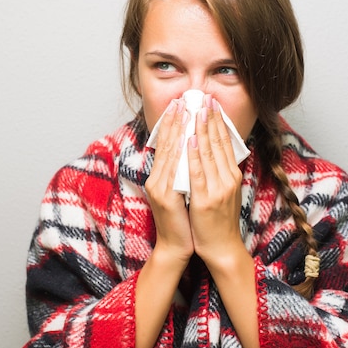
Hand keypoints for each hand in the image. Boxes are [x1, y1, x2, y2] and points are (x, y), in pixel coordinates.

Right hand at [145, 99, 193, 262]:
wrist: (176, 247)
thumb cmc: (183, 221)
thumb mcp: (180, 193)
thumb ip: (181, 173)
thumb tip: (191, 152)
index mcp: (159, 177)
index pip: (166, 145)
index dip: (172, 124)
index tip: (180, 105)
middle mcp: (156, 180)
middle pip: (166, 145)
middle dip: (175, 121)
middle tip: (183, 100)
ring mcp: (160, 188)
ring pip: (171, 154)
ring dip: (179, 130)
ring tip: (187, 111)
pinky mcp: (166, 198)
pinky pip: (176, 171)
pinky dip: (184, 153)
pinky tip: (190, 139)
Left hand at [187, 95, 244, 264]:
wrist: (221, 248)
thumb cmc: (218, 220)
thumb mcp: (223, 191)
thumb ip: (219, 172)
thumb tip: (212, 151)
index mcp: (232, 175)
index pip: (224, 142)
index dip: (217, 121)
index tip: (211, 103)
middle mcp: (228, 179)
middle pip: (218, 143)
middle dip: (210, 118)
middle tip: (204, 97)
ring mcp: (218, 189)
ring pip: (208, 153)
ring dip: (201, 129)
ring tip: (196, 109)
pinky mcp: (205, 200)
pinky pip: (197, 173)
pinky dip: (193, 155)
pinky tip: (189, 139)